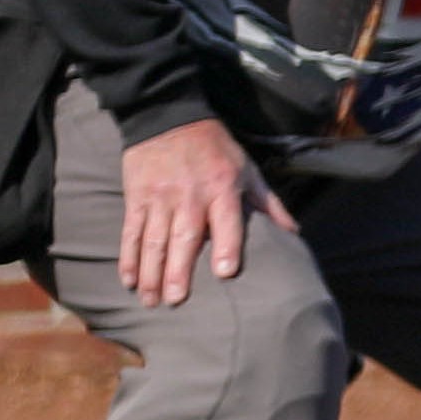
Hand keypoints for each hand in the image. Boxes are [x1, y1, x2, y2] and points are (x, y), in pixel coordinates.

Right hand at [112, 118, 287, 308]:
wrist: (167, 118)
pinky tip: (128, 280)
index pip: (226, 222)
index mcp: (222, 189)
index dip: (226, 247)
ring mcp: (159, 198)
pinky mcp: (136, 198)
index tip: (224, 274)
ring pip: (153, 240)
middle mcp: (189, 196)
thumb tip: (292, 233)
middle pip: (183, 238)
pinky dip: (128, 257)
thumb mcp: (247, 169)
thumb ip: (268, 204)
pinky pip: (130, 231)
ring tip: (151, 300)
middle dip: (178, 271)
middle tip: (176, 301)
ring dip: (151, 273)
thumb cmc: (216, 149)